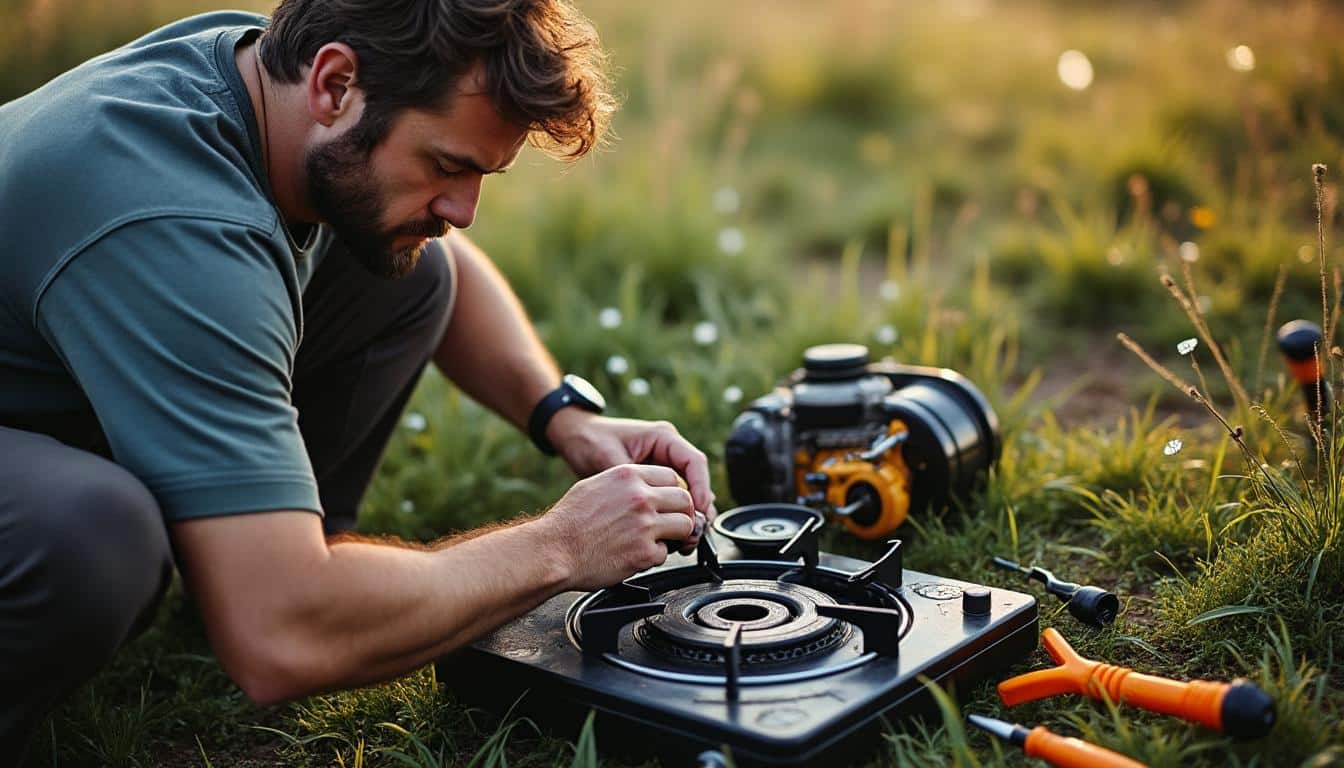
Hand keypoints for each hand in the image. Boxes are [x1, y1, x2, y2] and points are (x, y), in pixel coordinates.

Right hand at [542, 463, 696, 589]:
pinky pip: (666, 553)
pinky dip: (654, 557)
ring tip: (655, 540)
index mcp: (628, 476)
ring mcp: (645, 525)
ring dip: (674, 536)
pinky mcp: (644, 552)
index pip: (672, 477)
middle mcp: (640, 497)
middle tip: (670, 524)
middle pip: (685, 500)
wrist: (553, 551)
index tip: (669, 504)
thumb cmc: (569, 521)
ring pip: (685, 526)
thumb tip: (646, 489)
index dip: (672, 493)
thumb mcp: (595, 485)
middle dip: (680, 513)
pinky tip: (634, 555)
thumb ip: (626, 484)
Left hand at [546, 410, 716, 551]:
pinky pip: (670, 498)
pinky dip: (673, 515)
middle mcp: (667, 451)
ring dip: (688, 515)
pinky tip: (671, 534)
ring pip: (686, 492)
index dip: (701, 487)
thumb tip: (649, 506)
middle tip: (697, 531)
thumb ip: (631, 482)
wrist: (574, 438)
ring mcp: (661, 465)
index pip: (694, 462)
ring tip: (687, 539)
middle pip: (695, 480)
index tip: (701, 510)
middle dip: (699, 507)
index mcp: (662, 437)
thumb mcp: (608, 458)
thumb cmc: (590, 441)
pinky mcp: (653, 480)